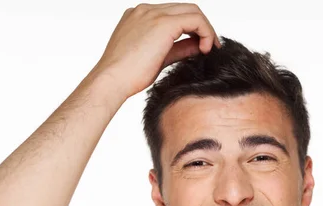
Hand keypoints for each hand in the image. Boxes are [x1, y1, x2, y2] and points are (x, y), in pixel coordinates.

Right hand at [94, 3, 220, 99]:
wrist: (112, 80)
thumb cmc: (127, 75)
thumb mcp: (158, 58)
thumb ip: (178, 49)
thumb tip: (198, 46)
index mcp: (139, 17)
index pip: (173, 15)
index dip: (191, 28)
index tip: (200, 46)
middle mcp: (145, 10)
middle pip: (185, 9)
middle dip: (201, 26)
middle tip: (210, 46)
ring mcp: (153, 14)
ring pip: (192, 11)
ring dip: (206, 29)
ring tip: (209, 49)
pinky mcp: (162, 23)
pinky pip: (195, 20)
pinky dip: (206, 32)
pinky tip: (205, 49)